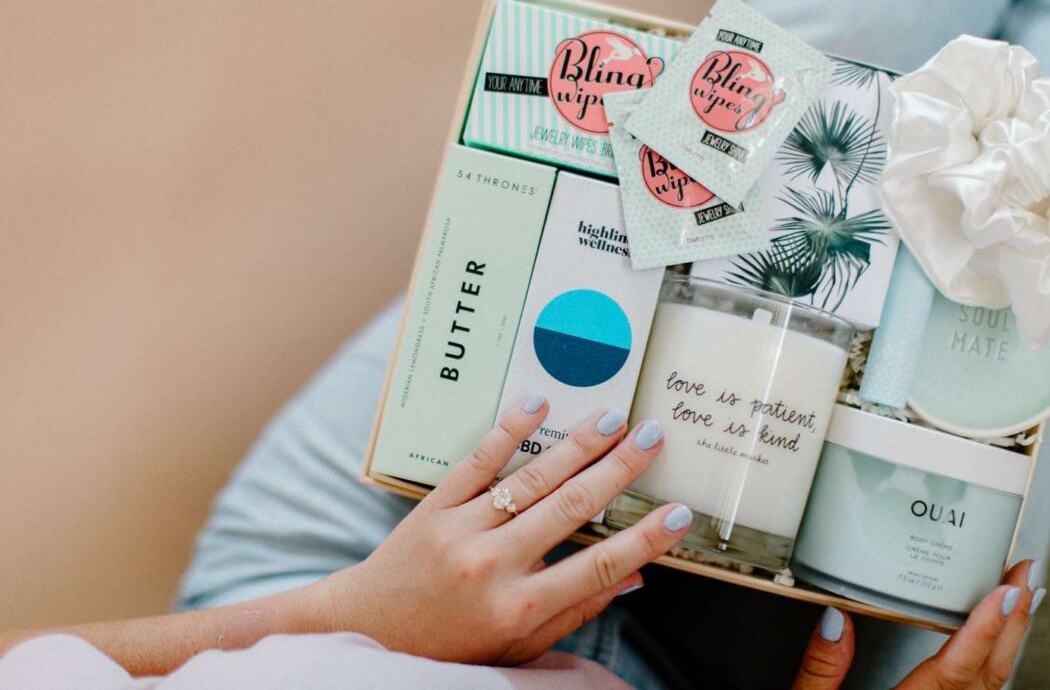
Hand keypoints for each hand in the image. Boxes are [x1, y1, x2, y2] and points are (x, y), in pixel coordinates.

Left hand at [310, 396, 691, 664]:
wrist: (371, 627)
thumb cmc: (452, 642)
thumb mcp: (518, 644)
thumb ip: (575, 611)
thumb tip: (633, 578)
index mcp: (518, 608)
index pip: (596, 568)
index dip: (642, 541)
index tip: (678, 514)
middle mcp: (491, 567)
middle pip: (569, 510)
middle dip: (617, 471)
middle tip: (653, 438)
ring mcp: (460, 531)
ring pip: (529, 480)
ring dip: (576, 445)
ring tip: (613, 419)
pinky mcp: (434, 507)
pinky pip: (476, 463)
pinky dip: (508, 431)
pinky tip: (538, 405)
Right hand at [792, 559, 1044, 688]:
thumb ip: (820, 671)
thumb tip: (835, 620)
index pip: (953, 672)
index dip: (983, 629)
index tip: (1003, 593)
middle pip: (988, 681)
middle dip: (1012, 627)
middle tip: (1024, 580)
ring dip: (1008, 647)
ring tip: (1017, 606)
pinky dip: (992, 674)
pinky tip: (993, 654)